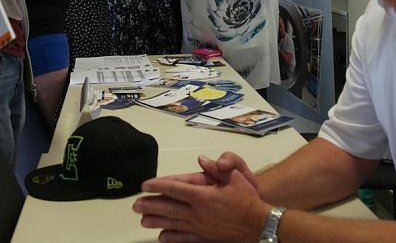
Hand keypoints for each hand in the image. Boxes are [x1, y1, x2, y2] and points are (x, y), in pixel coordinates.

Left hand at [133, 159, 268, 242]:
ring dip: (156, 221)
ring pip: (173, 223)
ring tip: (142, 219)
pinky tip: (161, 237)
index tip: (145, 185)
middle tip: (136, 204)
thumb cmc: (247, 200)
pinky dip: (172, 238)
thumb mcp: (235, 177)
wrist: (259, 224)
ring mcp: (200, 227)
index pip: (174, 189)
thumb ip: (217, 167)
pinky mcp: (204, 238)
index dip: (158, 186)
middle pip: (168, 207)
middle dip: (150, 205)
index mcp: (203, 195)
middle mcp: (198, 212)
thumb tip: (202, 160)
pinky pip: (184, 239)